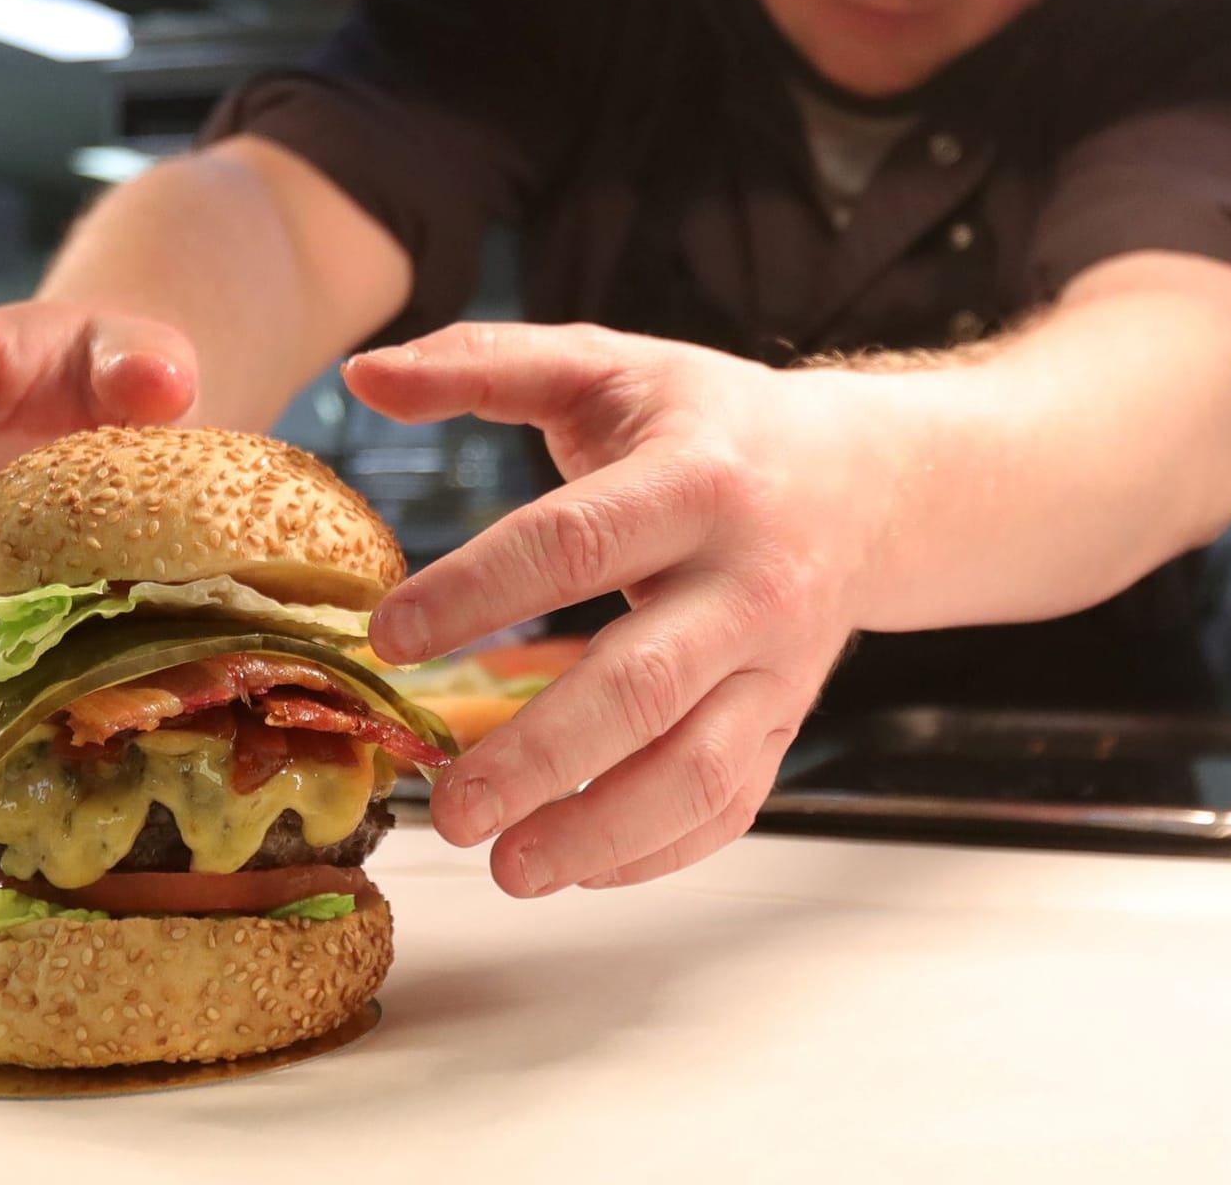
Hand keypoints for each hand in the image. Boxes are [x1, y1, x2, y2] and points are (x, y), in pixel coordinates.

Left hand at [344, 322, 892, 895]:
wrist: (866, 481)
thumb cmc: (709, 425)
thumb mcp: (606, 367)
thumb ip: (484, 363)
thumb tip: (363, 375)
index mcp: (693, 481)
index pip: (574, 544)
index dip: (477, 594)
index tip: (387, 638)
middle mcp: (746, 582)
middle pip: (641, 685)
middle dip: (538, 755)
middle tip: (446, 805)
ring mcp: (776, 666)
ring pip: (697, 769)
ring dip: (599, 830)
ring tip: (505, 868)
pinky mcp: (786, 722)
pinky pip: (731, 805)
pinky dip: (656, 850)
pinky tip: (577, 867)